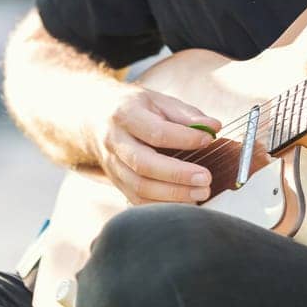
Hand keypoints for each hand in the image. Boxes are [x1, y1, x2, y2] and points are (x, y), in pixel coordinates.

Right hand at [95, 88, 222, 204]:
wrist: (93, 116)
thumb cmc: (133, 107)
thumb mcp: (157, 100)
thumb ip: (186, 114)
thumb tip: (213, 127)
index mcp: (125, 114)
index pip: (155, 132)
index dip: (184, 138)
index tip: (208, 140)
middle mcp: (114, 141)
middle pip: (143, 165)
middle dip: (177, 175)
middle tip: (206, 178)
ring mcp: (111, 165)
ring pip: (139, 187)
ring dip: (173, 195)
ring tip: (201, 193)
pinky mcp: (115, 182)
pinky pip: (136, 200)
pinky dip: (161, 206)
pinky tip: (184, 203)